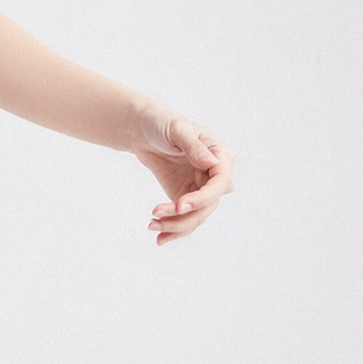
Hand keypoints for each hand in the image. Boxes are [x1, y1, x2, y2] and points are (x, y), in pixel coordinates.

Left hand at [127, 101, 235, 244]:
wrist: (142, 131)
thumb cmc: (162, 124)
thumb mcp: (177, 130)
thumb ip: (193, 146)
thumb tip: (211, 163)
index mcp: (221, 156)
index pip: (220, 184)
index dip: (202, 198)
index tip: (180, 205)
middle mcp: (216, 176)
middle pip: (209, 205)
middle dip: (185, 216)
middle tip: (156, 215)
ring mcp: (202, 189)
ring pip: (197, 217)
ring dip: (175, 226)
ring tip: (151, 226)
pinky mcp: (187, 199)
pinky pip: (186, 219)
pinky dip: (174, 230)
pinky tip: (159, 239)